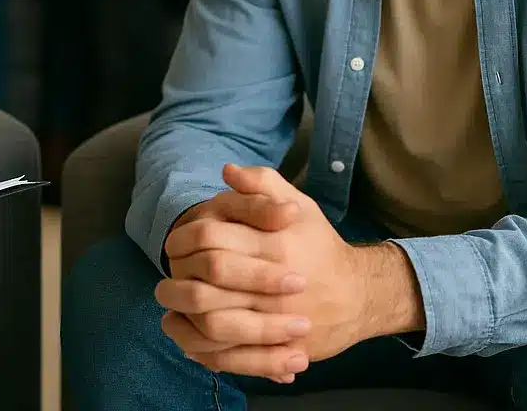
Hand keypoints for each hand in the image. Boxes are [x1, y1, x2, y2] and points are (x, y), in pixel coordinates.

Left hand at [156, 165, 422, 381]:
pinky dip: (202, 345)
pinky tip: (188, 332)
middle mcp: (273, 285)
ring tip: (171, 303)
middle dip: (178, 279)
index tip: (172, 243)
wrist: (359, 294)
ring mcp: (276, 322)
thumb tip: (227, 171)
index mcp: (274, 244)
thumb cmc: (320, 245)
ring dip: (183, 314)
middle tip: (167, 276)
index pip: (212, 237)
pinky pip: (229, 354)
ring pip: (212, 323)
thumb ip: (263, 184)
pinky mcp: (278, 350)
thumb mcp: (299, 205)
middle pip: (207, 282)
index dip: (183, 238)